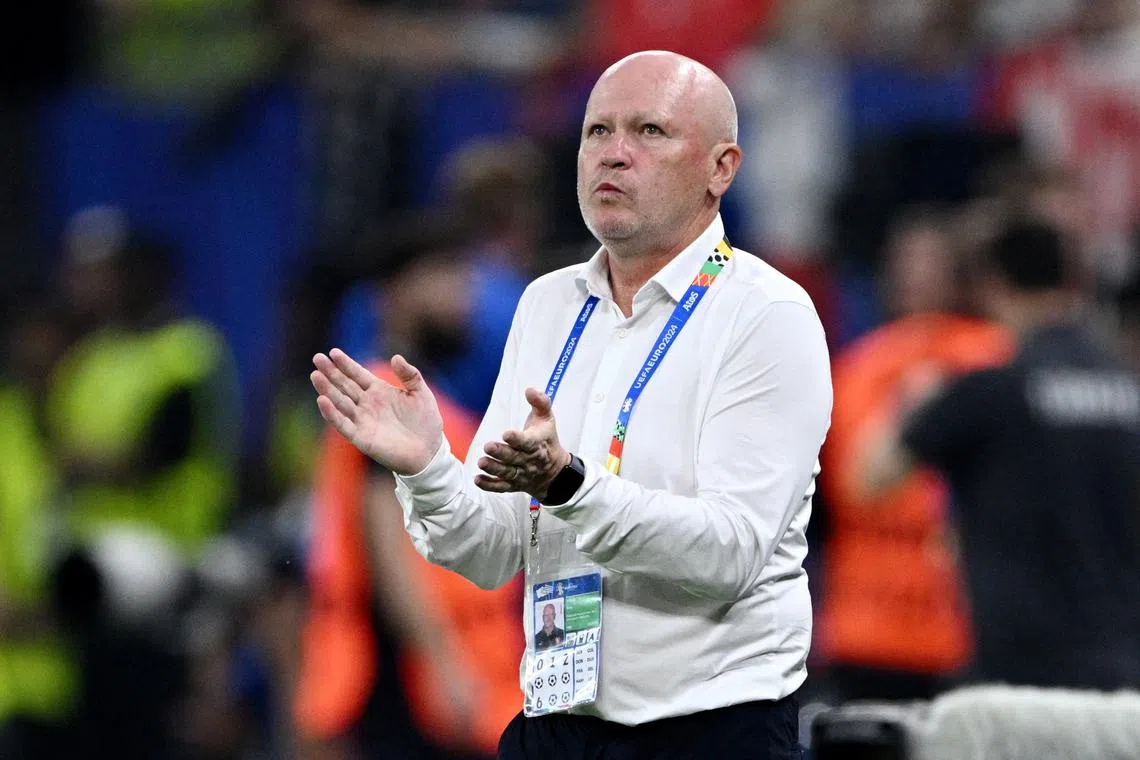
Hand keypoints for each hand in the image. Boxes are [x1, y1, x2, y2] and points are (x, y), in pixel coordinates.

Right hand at [311, 350, 443, 474]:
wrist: (428, 452)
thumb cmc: (426, 422)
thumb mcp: (421, 393)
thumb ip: (410, 374)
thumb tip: (395, 357)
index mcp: (379, 391)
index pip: (358, 374)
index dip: (345, 364)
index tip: (333, 352)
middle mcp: (367, 404)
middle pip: (344, 385)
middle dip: (331, 372)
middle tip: (317, 358)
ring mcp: (362, 420)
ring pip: (340, 402)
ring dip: (327, 389)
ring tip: (315, 375)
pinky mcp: (361, 437)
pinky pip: (343, 424)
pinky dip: (331, 413)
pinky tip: (322, 400)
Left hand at [475, 387, 570, 499]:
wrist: (556, 472)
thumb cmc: (547, 440)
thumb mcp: (547, 419)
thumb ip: (540, 402)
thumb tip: (529, 390)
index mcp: (538, 443)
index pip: (528, 442)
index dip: (517, 439)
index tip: (506, 434)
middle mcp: (530, 460)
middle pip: (515, 458)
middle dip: (502, 453)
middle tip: (488, 446)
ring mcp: (522, 474)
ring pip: (507, 473)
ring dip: (494, 468)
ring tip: (481, 462)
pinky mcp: (515, 485)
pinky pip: (502, 487)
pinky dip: (490, 485)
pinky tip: (478, 480)